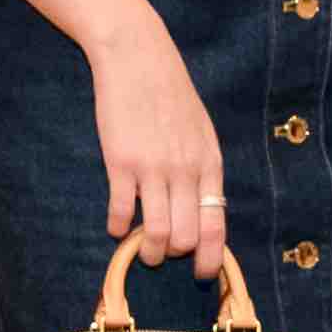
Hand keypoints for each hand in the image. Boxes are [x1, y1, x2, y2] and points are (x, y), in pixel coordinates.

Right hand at [85, 7, 227, 280]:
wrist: (138, 58)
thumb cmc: (170, 93)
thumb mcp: (201, 130)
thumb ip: (203, 168)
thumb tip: (205, 205)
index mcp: (209, 163)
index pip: (215, 224)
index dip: (209, 257)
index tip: (201, 274)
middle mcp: (185, 170)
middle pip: (185, 236)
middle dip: (174, 256)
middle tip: (163, 255)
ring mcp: (153, 168)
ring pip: (156, 232)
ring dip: (148, 252)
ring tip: (142, 251)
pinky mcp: (121, 162)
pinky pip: (121, 210)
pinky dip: (118, 227)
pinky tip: (116, 226)